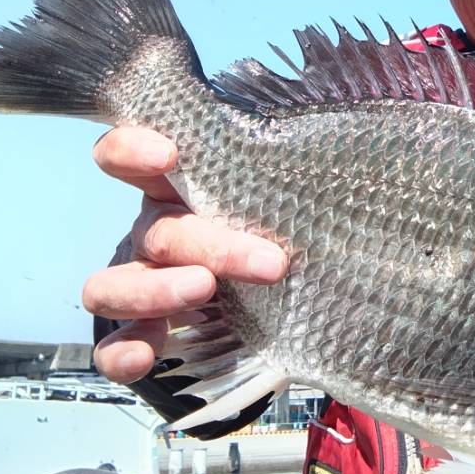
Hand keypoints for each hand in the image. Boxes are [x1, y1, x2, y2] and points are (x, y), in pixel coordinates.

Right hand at [83, 126, 286, 383]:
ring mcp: (141, 286)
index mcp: (180, 188)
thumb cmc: (288, 233)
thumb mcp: (295, 196)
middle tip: (269, 263)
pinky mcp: (140, 339)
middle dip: (208, 242)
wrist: (288, 310)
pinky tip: (150, 353)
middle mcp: (154, 233)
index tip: (170, 154)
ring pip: (108, 287)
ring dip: (154, 289)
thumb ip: (306, 166)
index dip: (133, 147)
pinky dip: (122, 352)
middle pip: (153, 229)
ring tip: (206, 291)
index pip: (129, 152)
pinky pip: (107, 349)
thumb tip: (366, 120)